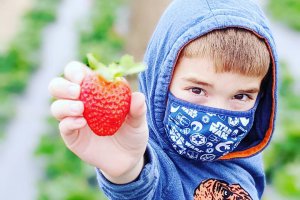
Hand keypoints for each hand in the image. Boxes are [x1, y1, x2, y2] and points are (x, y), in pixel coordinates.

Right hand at [48, 61, 148, 183]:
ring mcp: (73, 119)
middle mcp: (79, 102)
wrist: (128, 159)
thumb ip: (138, 109)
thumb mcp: (138, 121)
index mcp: (94, 90)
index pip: (77, 73)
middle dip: (63, 86)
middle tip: (77, 91)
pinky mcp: (72, 136)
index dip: (75, 71)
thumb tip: (138, 96)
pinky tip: (82, 123)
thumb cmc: (132, 133)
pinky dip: (69, 122)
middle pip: (58, 86)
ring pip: (57, 106)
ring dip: (65, 105)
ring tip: (81, 109)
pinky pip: (64, 126)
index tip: (83, 77)